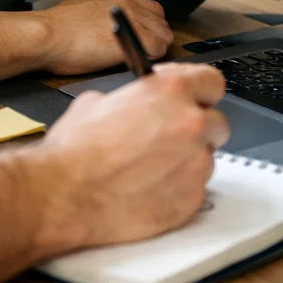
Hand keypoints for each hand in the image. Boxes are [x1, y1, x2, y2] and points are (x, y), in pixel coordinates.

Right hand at [36, 0, 172, 75]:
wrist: (46, 36)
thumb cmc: (55, 31)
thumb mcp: (81, 12)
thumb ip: (100, 15)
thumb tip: (106, 29)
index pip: (151, 8)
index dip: (151, 25)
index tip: (146, 37)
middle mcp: (125, 1)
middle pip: (161, 20)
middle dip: (157, 37)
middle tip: (146, 53)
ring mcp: (130, 18)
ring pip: (163, 34)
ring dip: (156, 49)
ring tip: (141, 60)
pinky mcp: (131, 36)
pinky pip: (157, 49)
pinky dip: (151, 58)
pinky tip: (138, 63)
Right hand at [37, 62, 228, 248]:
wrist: (65, 194)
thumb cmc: (76, 149)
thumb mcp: (99, 101)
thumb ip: (136, 99)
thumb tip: (142, 104)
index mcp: (171, 91)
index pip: (212, 81)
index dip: (201, 91)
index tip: (193, 98)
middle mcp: (191, 124)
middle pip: (217, 123)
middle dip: (198, 129)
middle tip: (173, 136)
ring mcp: (195, 164)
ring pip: (206, 158)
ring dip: (188, 160)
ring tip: (153, 168)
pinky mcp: (191, 200)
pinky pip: (196, 189)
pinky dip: (179, 188)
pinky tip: (150, 188)